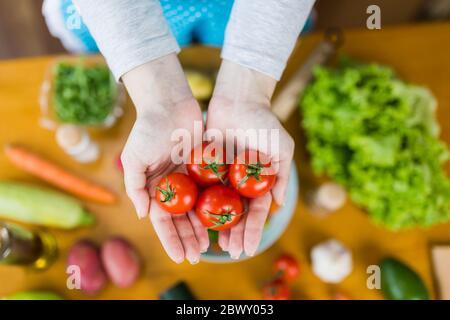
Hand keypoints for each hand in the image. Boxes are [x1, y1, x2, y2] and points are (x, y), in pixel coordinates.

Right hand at [121, 54, 207, 263]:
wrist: (170, 103)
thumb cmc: (148, 129)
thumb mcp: (134, 158)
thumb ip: (135, 187)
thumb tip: (145, 216)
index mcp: (152, 187)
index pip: (162, 221)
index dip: (170, 240)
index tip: (179, 257)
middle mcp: (170, 186)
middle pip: (180, 220)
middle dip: (187, 239)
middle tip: (197, 257)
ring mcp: (187, 179)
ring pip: (196, 209)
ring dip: (201, 229)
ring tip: (209, 246)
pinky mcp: (203, 168)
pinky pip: (210, 191)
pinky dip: (215, 207)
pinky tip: (222, 221)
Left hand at [207, 60, 294, 258]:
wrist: (238, 99)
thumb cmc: (263, 122)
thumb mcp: (281, 147)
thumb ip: (282, 175)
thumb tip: (279, 204)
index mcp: (260, 181)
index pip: (257, 212)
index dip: (253, 231)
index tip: (248, 249)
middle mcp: (242, 183)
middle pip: (238, 214)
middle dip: (235, 234)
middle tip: (230, 252)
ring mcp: (224, 176)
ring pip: (219, 207)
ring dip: (217, 227)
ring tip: (212, 245)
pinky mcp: (206, 168)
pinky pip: (202, 190)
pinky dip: (199, 206)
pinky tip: (195, 222)